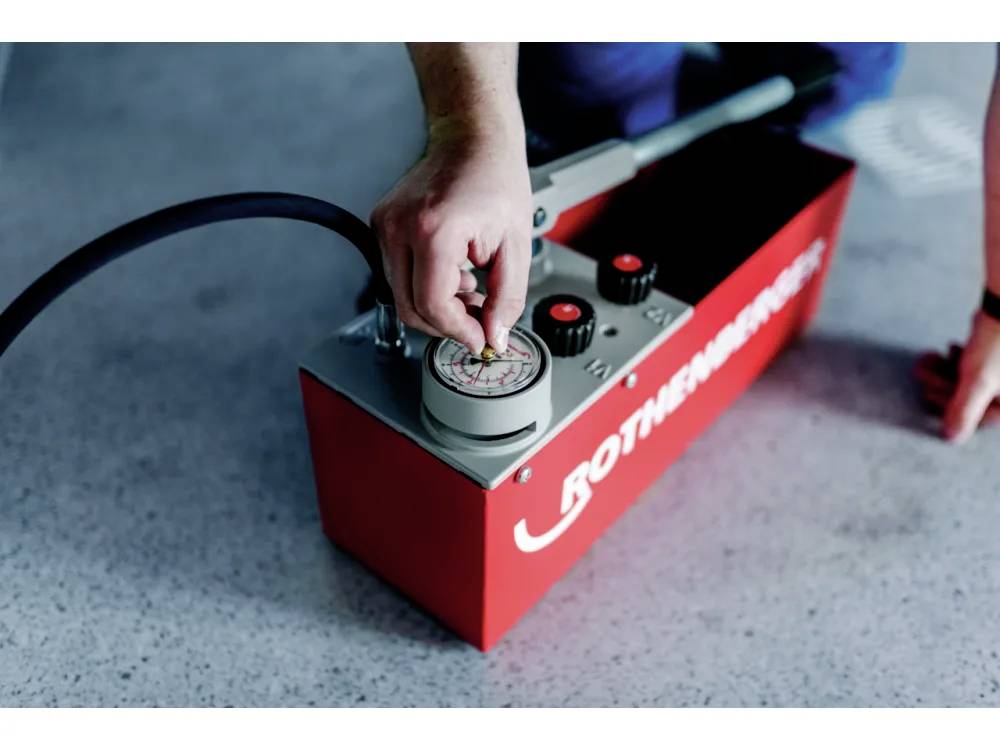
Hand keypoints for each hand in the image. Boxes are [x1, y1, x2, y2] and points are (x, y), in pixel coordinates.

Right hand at [370, 124, 531, 353]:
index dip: (458, 331)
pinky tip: (454, 272)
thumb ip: (507, 298)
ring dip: (437, 304)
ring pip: (401, 294)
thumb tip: (495, 334)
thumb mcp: (516, 245)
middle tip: (479, 321)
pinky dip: (426, 284)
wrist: (473, 138)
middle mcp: (400, 226)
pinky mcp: (382, 224)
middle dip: (447, 324)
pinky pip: (398, 274)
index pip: (433, 305)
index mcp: (434, 229)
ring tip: (471, 287)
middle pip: (410, 307)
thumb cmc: (496, 178)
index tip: (479, 338)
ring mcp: (386, 224)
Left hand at [915, 311, 999, 441]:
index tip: (926, 392)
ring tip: (929, 356)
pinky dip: (957, 360)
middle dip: (941, 382)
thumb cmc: (997, 343)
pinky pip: (974, 367)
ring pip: (968, 380)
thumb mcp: (976, 380)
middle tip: (921, 368)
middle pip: (968, 397)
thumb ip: (963, 410)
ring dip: (944, 370)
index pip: (974, 416)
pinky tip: (946, 350)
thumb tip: (951, 438)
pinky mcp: (997, 359)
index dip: (946, 405)